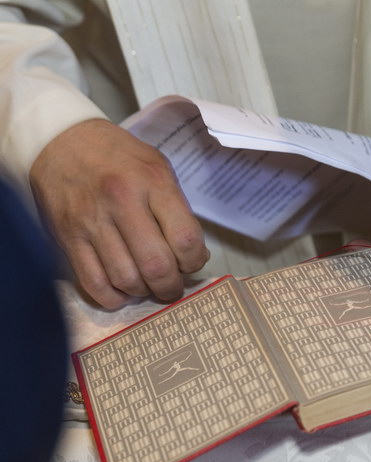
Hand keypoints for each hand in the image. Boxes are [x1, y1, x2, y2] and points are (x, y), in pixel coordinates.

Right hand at [30, 119, 208, 308]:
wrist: (61, 141)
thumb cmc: (118, 157)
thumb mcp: (158, 169)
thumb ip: (178, 210)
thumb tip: (194, 256)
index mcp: (152, 182)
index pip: (185, 239)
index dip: (194, 262)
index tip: (191, 264)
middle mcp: (121, 202)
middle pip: (156, 265)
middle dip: (171, 286)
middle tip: (172, 287)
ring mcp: (91, 222)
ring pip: (125, 279)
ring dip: (143, 291)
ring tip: (147, 285)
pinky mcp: (67, 238)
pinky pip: (93, 283)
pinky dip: (113, 297)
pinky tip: (122, 290)